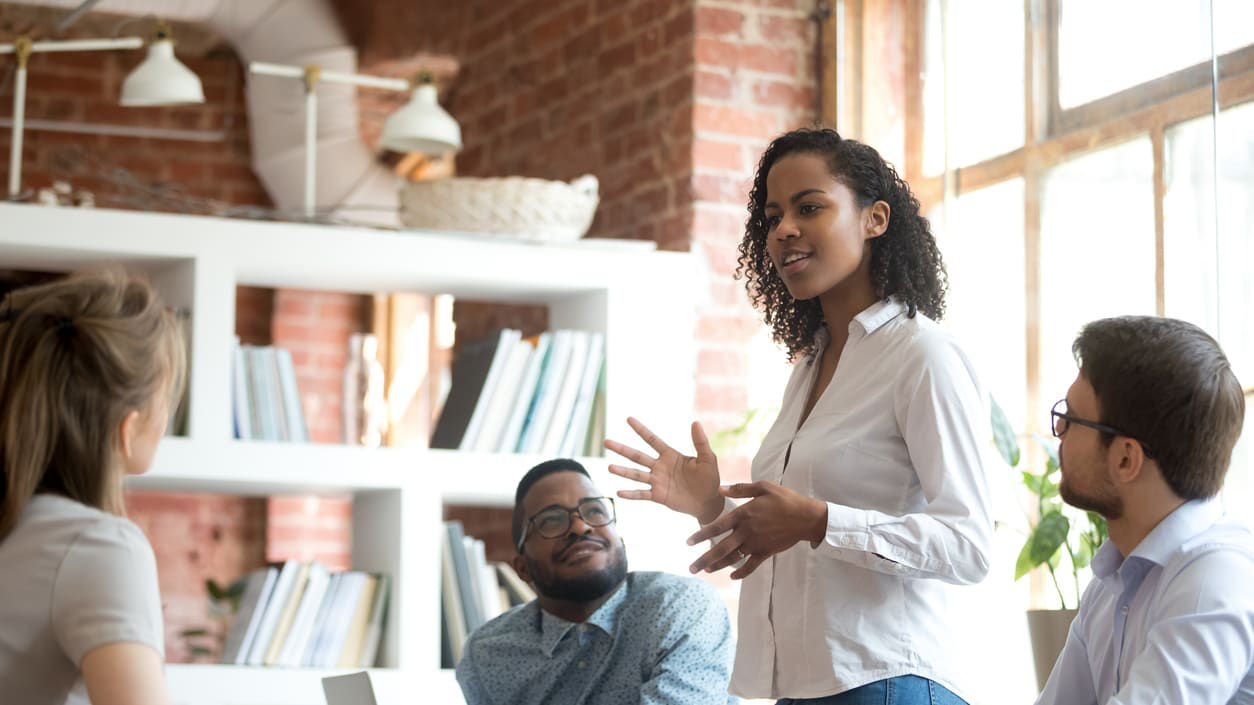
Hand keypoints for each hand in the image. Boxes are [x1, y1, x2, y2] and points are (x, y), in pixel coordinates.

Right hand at [605, 418, 723, 523]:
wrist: (709, 501)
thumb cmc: (709, 478)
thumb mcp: (707, 458)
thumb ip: (700, 442)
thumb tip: (695, 422)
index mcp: (670, 455)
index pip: (652, 439)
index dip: (641, 429)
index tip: (628, 419)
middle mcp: (660, 467)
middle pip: (637, 456)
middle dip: (622, 449)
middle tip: (606, 441)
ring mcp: (657, 481)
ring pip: (636, 475)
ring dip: (623, 471)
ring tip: (609, 467)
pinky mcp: (658, 496)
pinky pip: (642, 494)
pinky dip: (631, 494)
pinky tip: (619, 493)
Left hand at [685, 481, 827, 579]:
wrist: (806, 517)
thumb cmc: (785, 499)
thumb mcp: (763, 487)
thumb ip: (740, 489)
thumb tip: (720, 489)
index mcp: (743, 514)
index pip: (717, 527)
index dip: (701, 535)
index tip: (688, 543)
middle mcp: (746, 531)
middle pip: (721, 548)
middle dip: (704, 560)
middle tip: (691, 569)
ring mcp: (756, 544)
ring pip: (733, 558)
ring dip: (718, 566)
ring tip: (706, 571)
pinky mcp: (766, 552)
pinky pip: (751, 565)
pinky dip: (741, 572)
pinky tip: (732, 576)